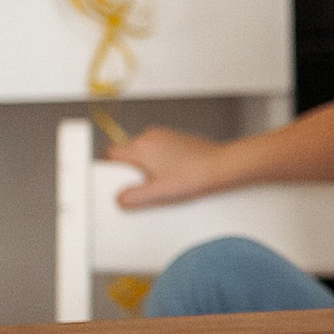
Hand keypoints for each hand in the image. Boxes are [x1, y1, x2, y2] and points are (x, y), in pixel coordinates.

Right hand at [106, 126, 233, 208]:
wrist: (222, 166)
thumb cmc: (195, 176)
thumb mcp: (159, 193)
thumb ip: (133, 197)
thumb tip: (120, 198)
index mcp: (141, 148)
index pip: (111, 154)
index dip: (111, 168)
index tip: (116, 179)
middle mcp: (150, 136)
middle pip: (127, 151)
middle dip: (130, 168)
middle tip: (142, 183)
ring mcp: (165, 135)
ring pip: (144, 149)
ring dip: (146, 163)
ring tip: (161, 179)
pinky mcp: (177, 138)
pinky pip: (159, 148)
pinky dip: (161, 159)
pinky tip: (173, 173)